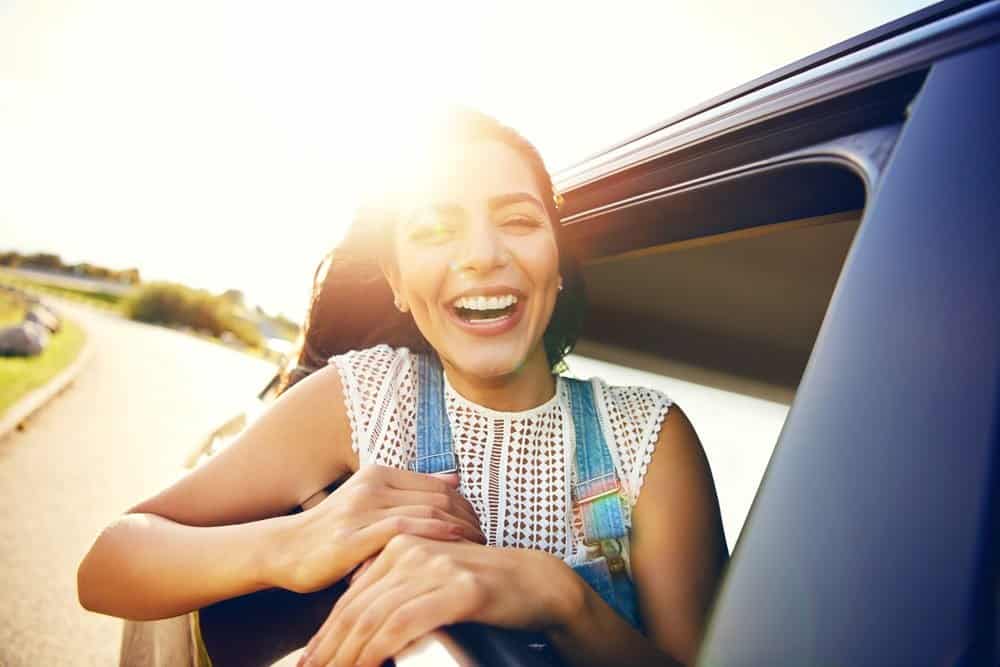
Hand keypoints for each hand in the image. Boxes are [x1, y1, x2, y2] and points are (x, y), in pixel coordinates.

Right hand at [270, 465, 484, 593]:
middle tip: (487, 539)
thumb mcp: (370, 502)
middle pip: (438, 498)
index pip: (439, 485)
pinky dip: (434, 536)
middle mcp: (372, 485)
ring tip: (477, 548)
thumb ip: (409, 492)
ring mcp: (361, 509)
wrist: (285, 549)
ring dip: (459, 530)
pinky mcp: (352, 536)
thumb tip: (454, 480)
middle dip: (469, 519)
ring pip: (426, 511)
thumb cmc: (333, 531)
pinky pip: (403, 530)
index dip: (467, 506)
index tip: (482, 526)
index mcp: (378, 473)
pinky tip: (452, 547)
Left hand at [297, 535, 578, 666]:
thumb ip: (400, 584)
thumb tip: (362, 612)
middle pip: (357, 607)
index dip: (327, 632)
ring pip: (374, 618)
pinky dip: (377, 650)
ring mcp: (434, 567)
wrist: (536, 583)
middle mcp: (412, 550)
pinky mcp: (455, 589)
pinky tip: (364, 666)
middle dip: (329, 647)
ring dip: (348, 655)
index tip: (310, 659)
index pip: (353, 595)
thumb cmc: (484, 588)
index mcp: (401, 544)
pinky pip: (403, 624)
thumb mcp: (434, 578)